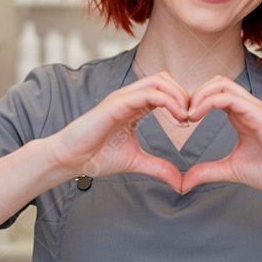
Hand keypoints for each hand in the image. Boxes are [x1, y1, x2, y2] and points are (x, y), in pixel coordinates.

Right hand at [43, 71, 187, 191]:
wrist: (68, 160)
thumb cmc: (95, 156)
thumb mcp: (135, 162)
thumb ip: (158, 167)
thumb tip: (179, 182)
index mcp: (134, 106)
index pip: (164, 90)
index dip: (182, 100)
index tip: (191, 121)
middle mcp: (129, 97)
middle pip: (164, 79)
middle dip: (183, 93)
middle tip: (192, 116)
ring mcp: (122, 98)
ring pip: (158, 80)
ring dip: (178, 95)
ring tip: (186, 116)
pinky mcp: (116, 104)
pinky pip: (147, 94)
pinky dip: (167, 101)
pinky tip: (177, 117)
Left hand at [181, 76, 261, 195]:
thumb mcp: (230, 170)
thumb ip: (206, 172)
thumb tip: (183, 183)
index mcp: (242, 115)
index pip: (216, 93)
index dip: (196, 101)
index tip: (181, 120)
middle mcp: (248, 107)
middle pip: (217, 82)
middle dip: (195, 93)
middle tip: (181, 114)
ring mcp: (255, 108)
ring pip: (222, 84)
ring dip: (200, 95)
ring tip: (187, 114)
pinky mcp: (259, 114)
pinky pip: (229, 98)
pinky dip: (208, 102)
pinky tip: (196, 116)